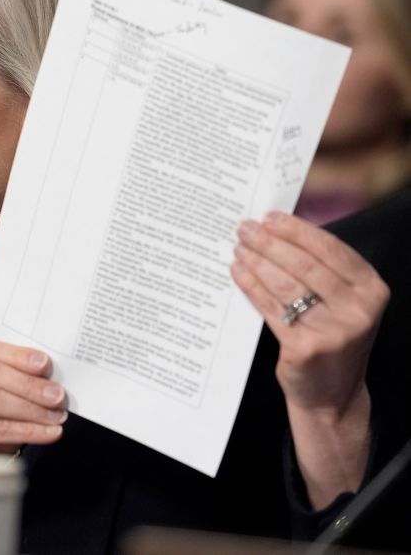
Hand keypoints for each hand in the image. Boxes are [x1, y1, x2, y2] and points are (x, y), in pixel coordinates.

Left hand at [231, 211, 385, 413]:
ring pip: (286, 285)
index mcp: (371, 290)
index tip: (270, 216)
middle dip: (270, 242)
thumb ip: (323, 270)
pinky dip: (251, 286)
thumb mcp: (343, 302)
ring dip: (257, 261)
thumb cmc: (332, 337)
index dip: (297, 230)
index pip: (330, 249)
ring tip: (238, 247)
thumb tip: (279, 229)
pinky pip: (271, 308)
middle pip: (305, 264)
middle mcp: (358, 309)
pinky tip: (238, 272)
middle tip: (245, 228)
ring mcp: (334, 331)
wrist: (332, 394)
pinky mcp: (306, 347)